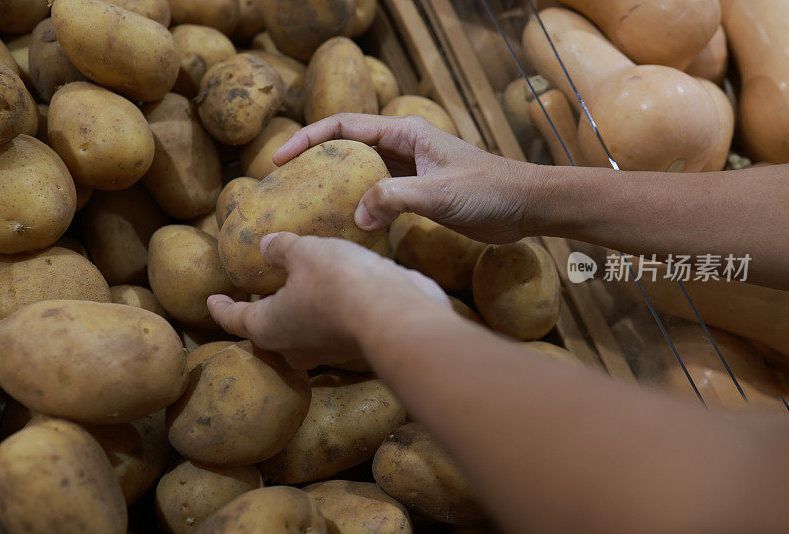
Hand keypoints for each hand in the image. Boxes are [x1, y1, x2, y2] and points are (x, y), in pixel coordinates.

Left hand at [207, 232, 449, 368]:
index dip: (220, 307)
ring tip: (297, 289)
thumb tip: (266, 246)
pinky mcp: (352, 345)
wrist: (395, 316)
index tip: (211, 300)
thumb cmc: (339, 283)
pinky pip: (330, 328)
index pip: (233, 319)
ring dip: (296, 313)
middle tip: (256, 295)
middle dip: (261, 314)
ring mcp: (324, 351)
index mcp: (267, 326)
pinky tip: (335, 291)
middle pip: (267, 331)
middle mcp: (292, 347)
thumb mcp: (305, 253)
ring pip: (300, 333)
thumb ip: (281, 249)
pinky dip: (326, 311)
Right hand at [273, 113, 547, 242]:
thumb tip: (357, 216)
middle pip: (347, 147)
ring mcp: (410, 170)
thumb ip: (395, 199)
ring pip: (361, 173)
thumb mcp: (439, 194)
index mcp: (405, 134)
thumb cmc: (489, 191)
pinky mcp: (418, 193)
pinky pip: (378, 194)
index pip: (344, 127)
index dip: (308, 139)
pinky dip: (360, 206)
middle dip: (315, 163)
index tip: (279, 159)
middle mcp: (404, 147)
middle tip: (286, 187)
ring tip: (308, 208)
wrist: (525, 206)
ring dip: (336, 187)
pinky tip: (348, 226)